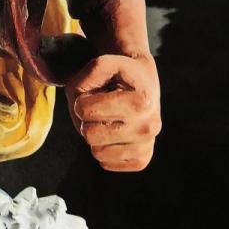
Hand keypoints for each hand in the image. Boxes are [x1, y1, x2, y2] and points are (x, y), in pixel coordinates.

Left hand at [64, 53, 160, 171]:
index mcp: (141, 102)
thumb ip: (84, 80)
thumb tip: (80, 110)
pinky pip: (107, 164)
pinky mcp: (142, 159)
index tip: (94, 94)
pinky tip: (112, 134)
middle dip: (87, 120)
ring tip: (107, 119)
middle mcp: (149, 126)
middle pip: (89, 135)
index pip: (85, 111)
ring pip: (97, 152)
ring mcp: (147, 145)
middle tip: (99, 109)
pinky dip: (103, 150)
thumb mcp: (101, 64)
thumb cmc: (118, 74)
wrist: (144, 82)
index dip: (81, 101)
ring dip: (95, 135)